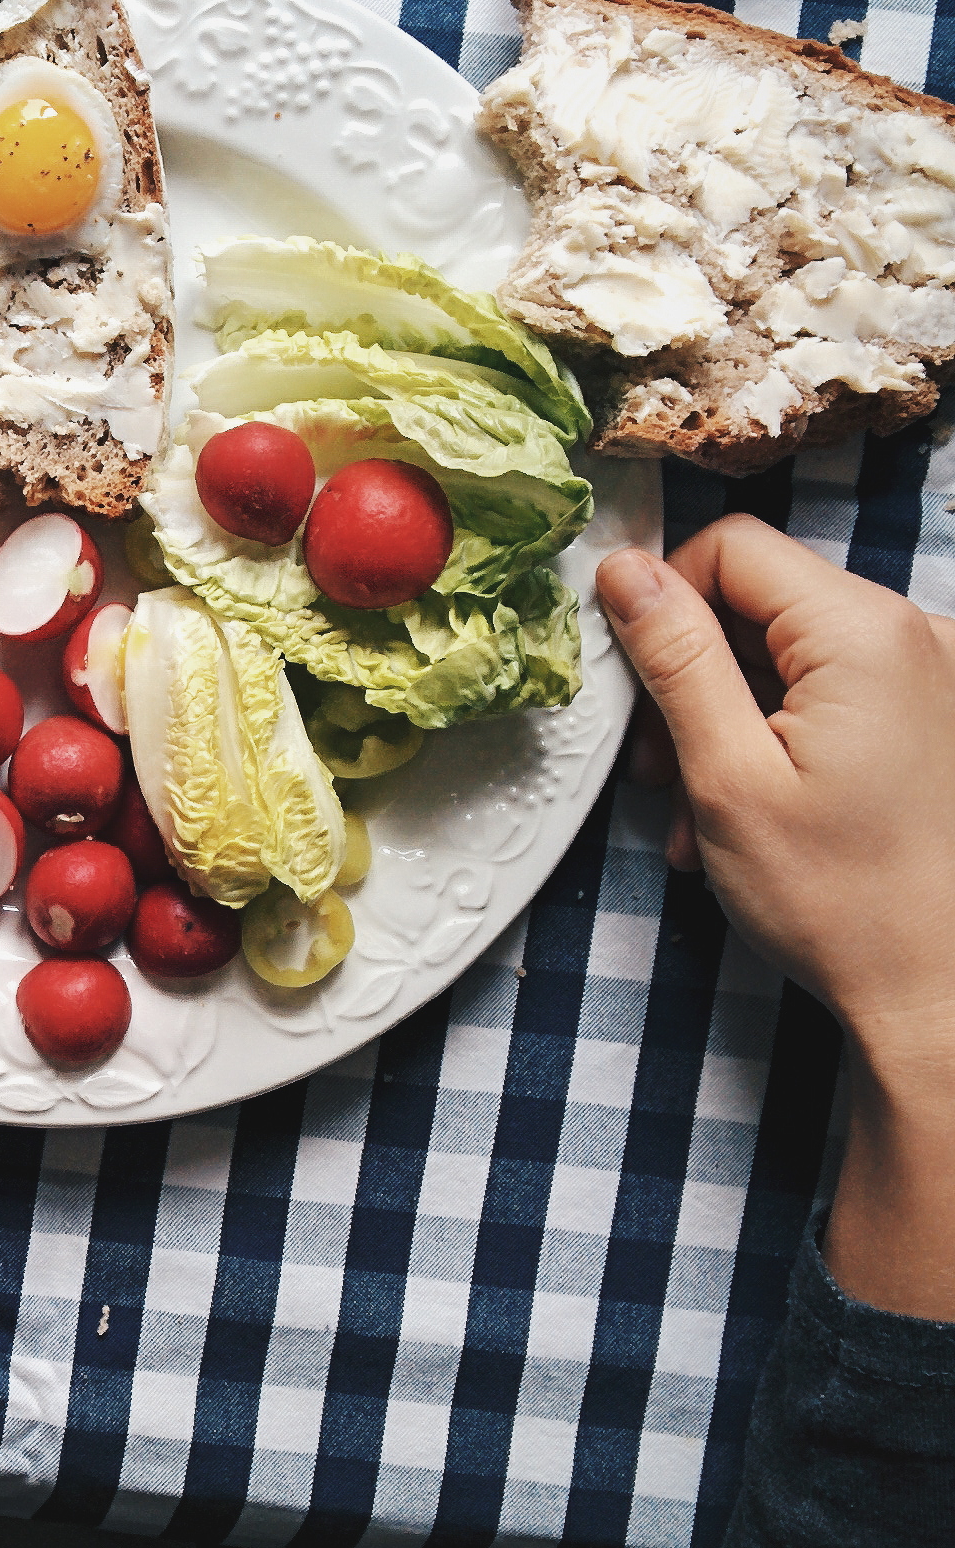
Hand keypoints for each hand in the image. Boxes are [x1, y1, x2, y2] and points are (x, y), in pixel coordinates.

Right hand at [596, 515, 954, 1070]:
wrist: (946, 1000)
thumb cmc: (844, 901)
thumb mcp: (727, 775)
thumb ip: (675, 659)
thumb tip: (624, 571)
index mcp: (865, 634)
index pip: (732, 547)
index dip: (662, 598)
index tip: (632, 678)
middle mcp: (914, 638)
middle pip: (757, 602)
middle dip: (691, 677)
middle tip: (656, 769)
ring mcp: (932, 681)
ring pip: (784, 655)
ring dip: (724, 721)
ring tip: (697, 811)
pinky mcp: (932, 722)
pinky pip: (828, 695)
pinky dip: (775, 740)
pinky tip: (748, 814)